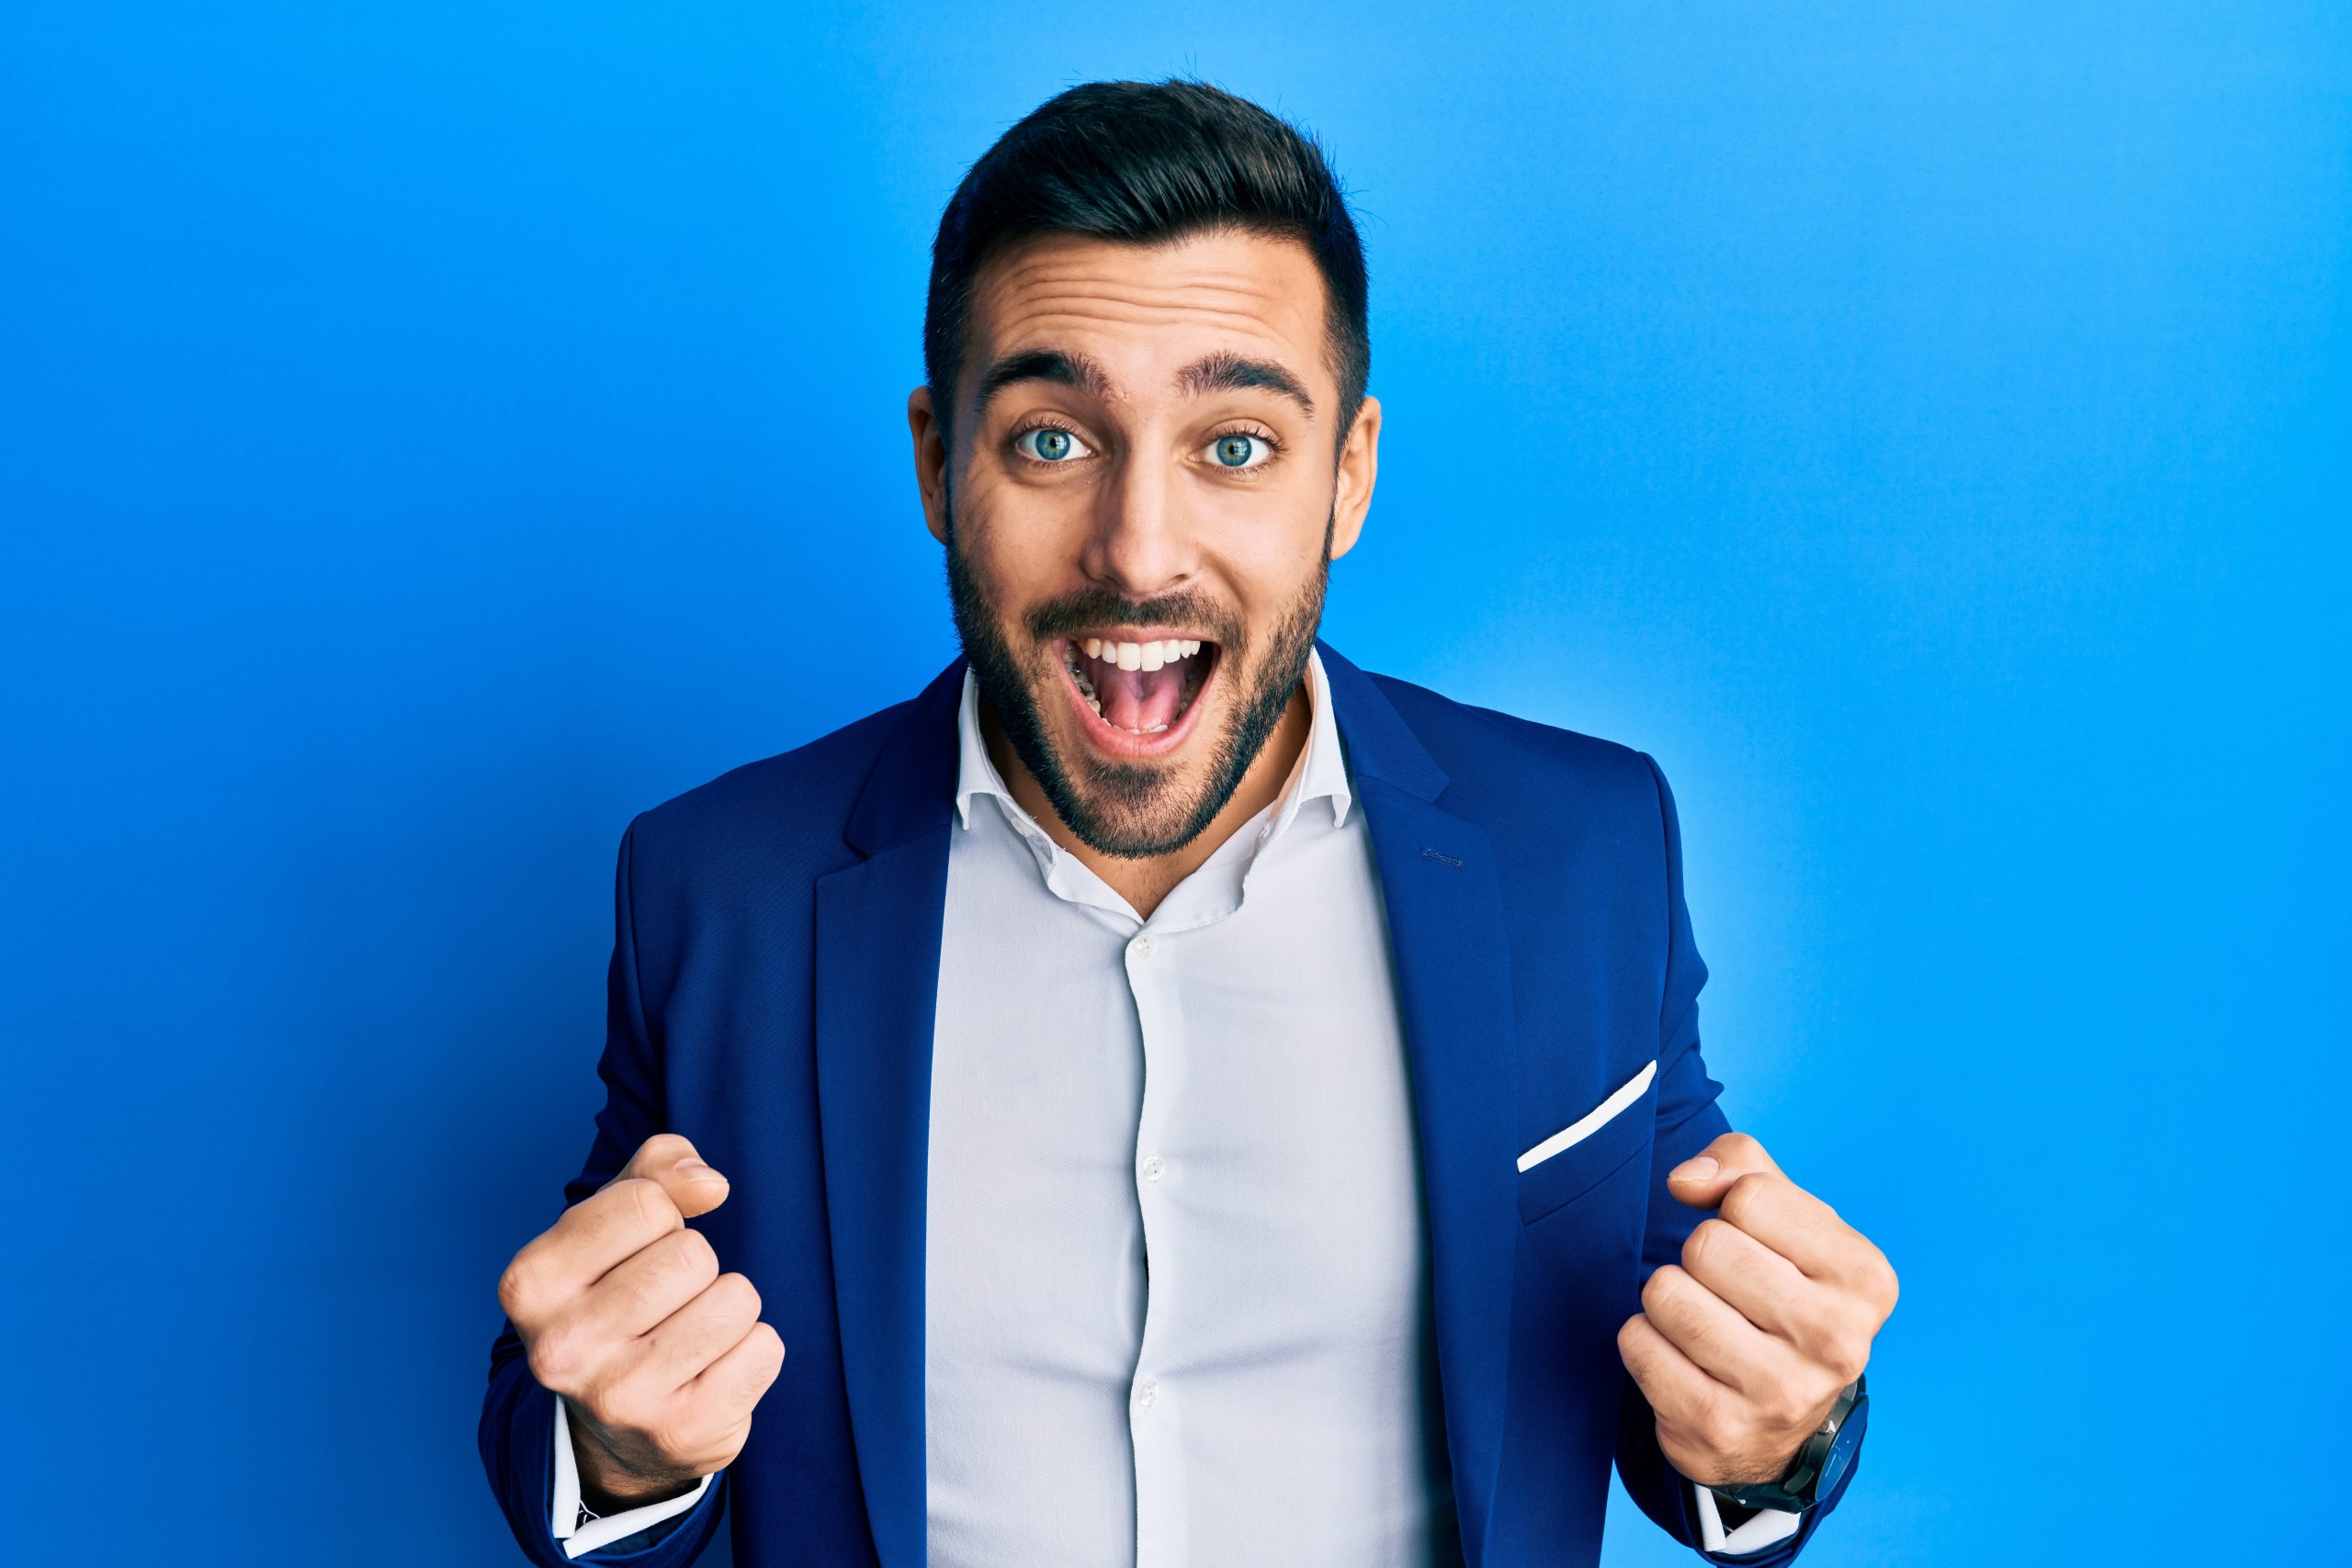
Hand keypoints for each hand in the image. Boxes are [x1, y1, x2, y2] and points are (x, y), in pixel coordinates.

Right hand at [497, 1134, 785, 1509]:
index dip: (661, 1218)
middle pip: (693, 1254)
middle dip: (696, 1268)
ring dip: (727, 1308)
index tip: (635, 1254)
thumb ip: (660, 1167)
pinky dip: (752, 1352)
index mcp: (531, 1283)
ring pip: (736, 1299)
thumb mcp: (615, 1216)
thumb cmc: (617, 1291)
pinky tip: (709, 1374)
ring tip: (686, 1338)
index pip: (647, 1203)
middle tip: (662, 1305)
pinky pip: (765, 1349)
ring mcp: (621, 1399)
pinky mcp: (682, 1433)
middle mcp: (562, 1349)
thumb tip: (712, 1185)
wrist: (612, 1430)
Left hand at [1617, 1132, 1896, 1489]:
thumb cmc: (1780, 1292)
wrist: (1780, 1425)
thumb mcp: (1784, 1219)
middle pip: (1705, 1246)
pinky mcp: (1718, 1428)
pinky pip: (1637, 1342)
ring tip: (1705, 1327)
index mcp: (1865, 1279)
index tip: (1758, 1246)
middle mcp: (1838, 1342)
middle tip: (1728, 1295)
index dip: (1734, 1210)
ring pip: (1665, 1292)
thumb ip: (1740, 1165)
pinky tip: (1682, 1362)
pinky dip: (1644, 1341)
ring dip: (1668, 1301)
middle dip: (1699, 1260)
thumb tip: (1684, 1181)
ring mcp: (1780, 1394)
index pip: (1750, 1196)